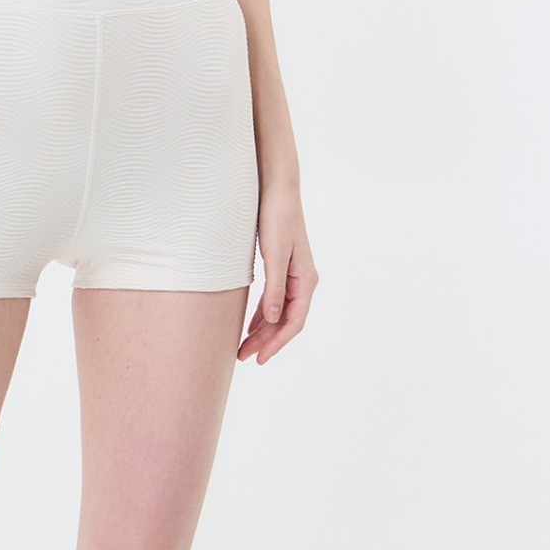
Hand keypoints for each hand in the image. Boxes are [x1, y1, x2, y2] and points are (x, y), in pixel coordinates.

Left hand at [238, 180, 318, 364]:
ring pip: (277, 313)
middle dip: (266, 342)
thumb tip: (271, 320)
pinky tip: (249, 327)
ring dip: (262, 332)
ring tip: (243, 348)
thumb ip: (274, 288)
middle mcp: (302, 281)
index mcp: (306, 280)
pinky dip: (261, 316)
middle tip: (243, 357)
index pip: (294, 321)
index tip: (260, 358)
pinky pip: (273, 301)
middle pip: (285, 321)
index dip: (277, 343)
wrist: (277, 190)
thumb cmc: (277, 218)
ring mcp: (292, 276)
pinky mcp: (280, 269)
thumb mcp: (275, 255)